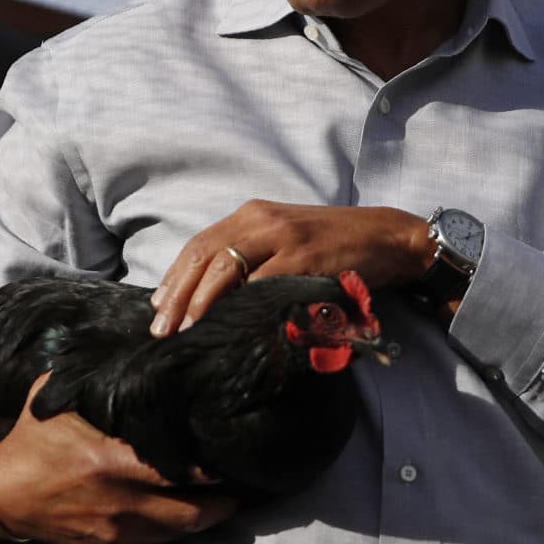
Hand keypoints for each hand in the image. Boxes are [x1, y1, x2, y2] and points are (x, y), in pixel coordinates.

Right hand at [0, 373, 238, 543]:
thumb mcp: (60, 398)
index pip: (181, 470)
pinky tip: (185, 517)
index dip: (214, 469)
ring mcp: (115, 531)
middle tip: (241, 484)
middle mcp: (119, 502)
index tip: (232, 453)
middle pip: (193, 512)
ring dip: (205, 520)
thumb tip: (133, 349)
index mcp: (111, 460)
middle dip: (225, 502)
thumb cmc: (35, 439)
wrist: (1, 494)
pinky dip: (175, 533)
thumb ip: (96, 377)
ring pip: (179, 534)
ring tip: (224, 500)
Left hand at [148, 200, 436, 335]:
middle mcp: (262, 219)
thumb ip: (253, 255)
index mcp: (253, 214)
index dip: (175, 276)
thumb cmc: (334, 243)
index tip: (158, 307)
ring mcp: (283, 237)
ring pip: (225, 267)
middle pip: (204, 255)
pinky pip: (262, 283)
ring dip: (200, 302)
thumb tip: (213, 295)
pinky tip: (228, 325)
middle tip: (161, 328)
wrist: (385, 236)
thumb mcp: (285, 238)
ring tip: (185, 330)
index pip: (200, 243)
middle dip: (177, 294)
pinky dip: (242, 305)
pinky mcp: (304, 258)